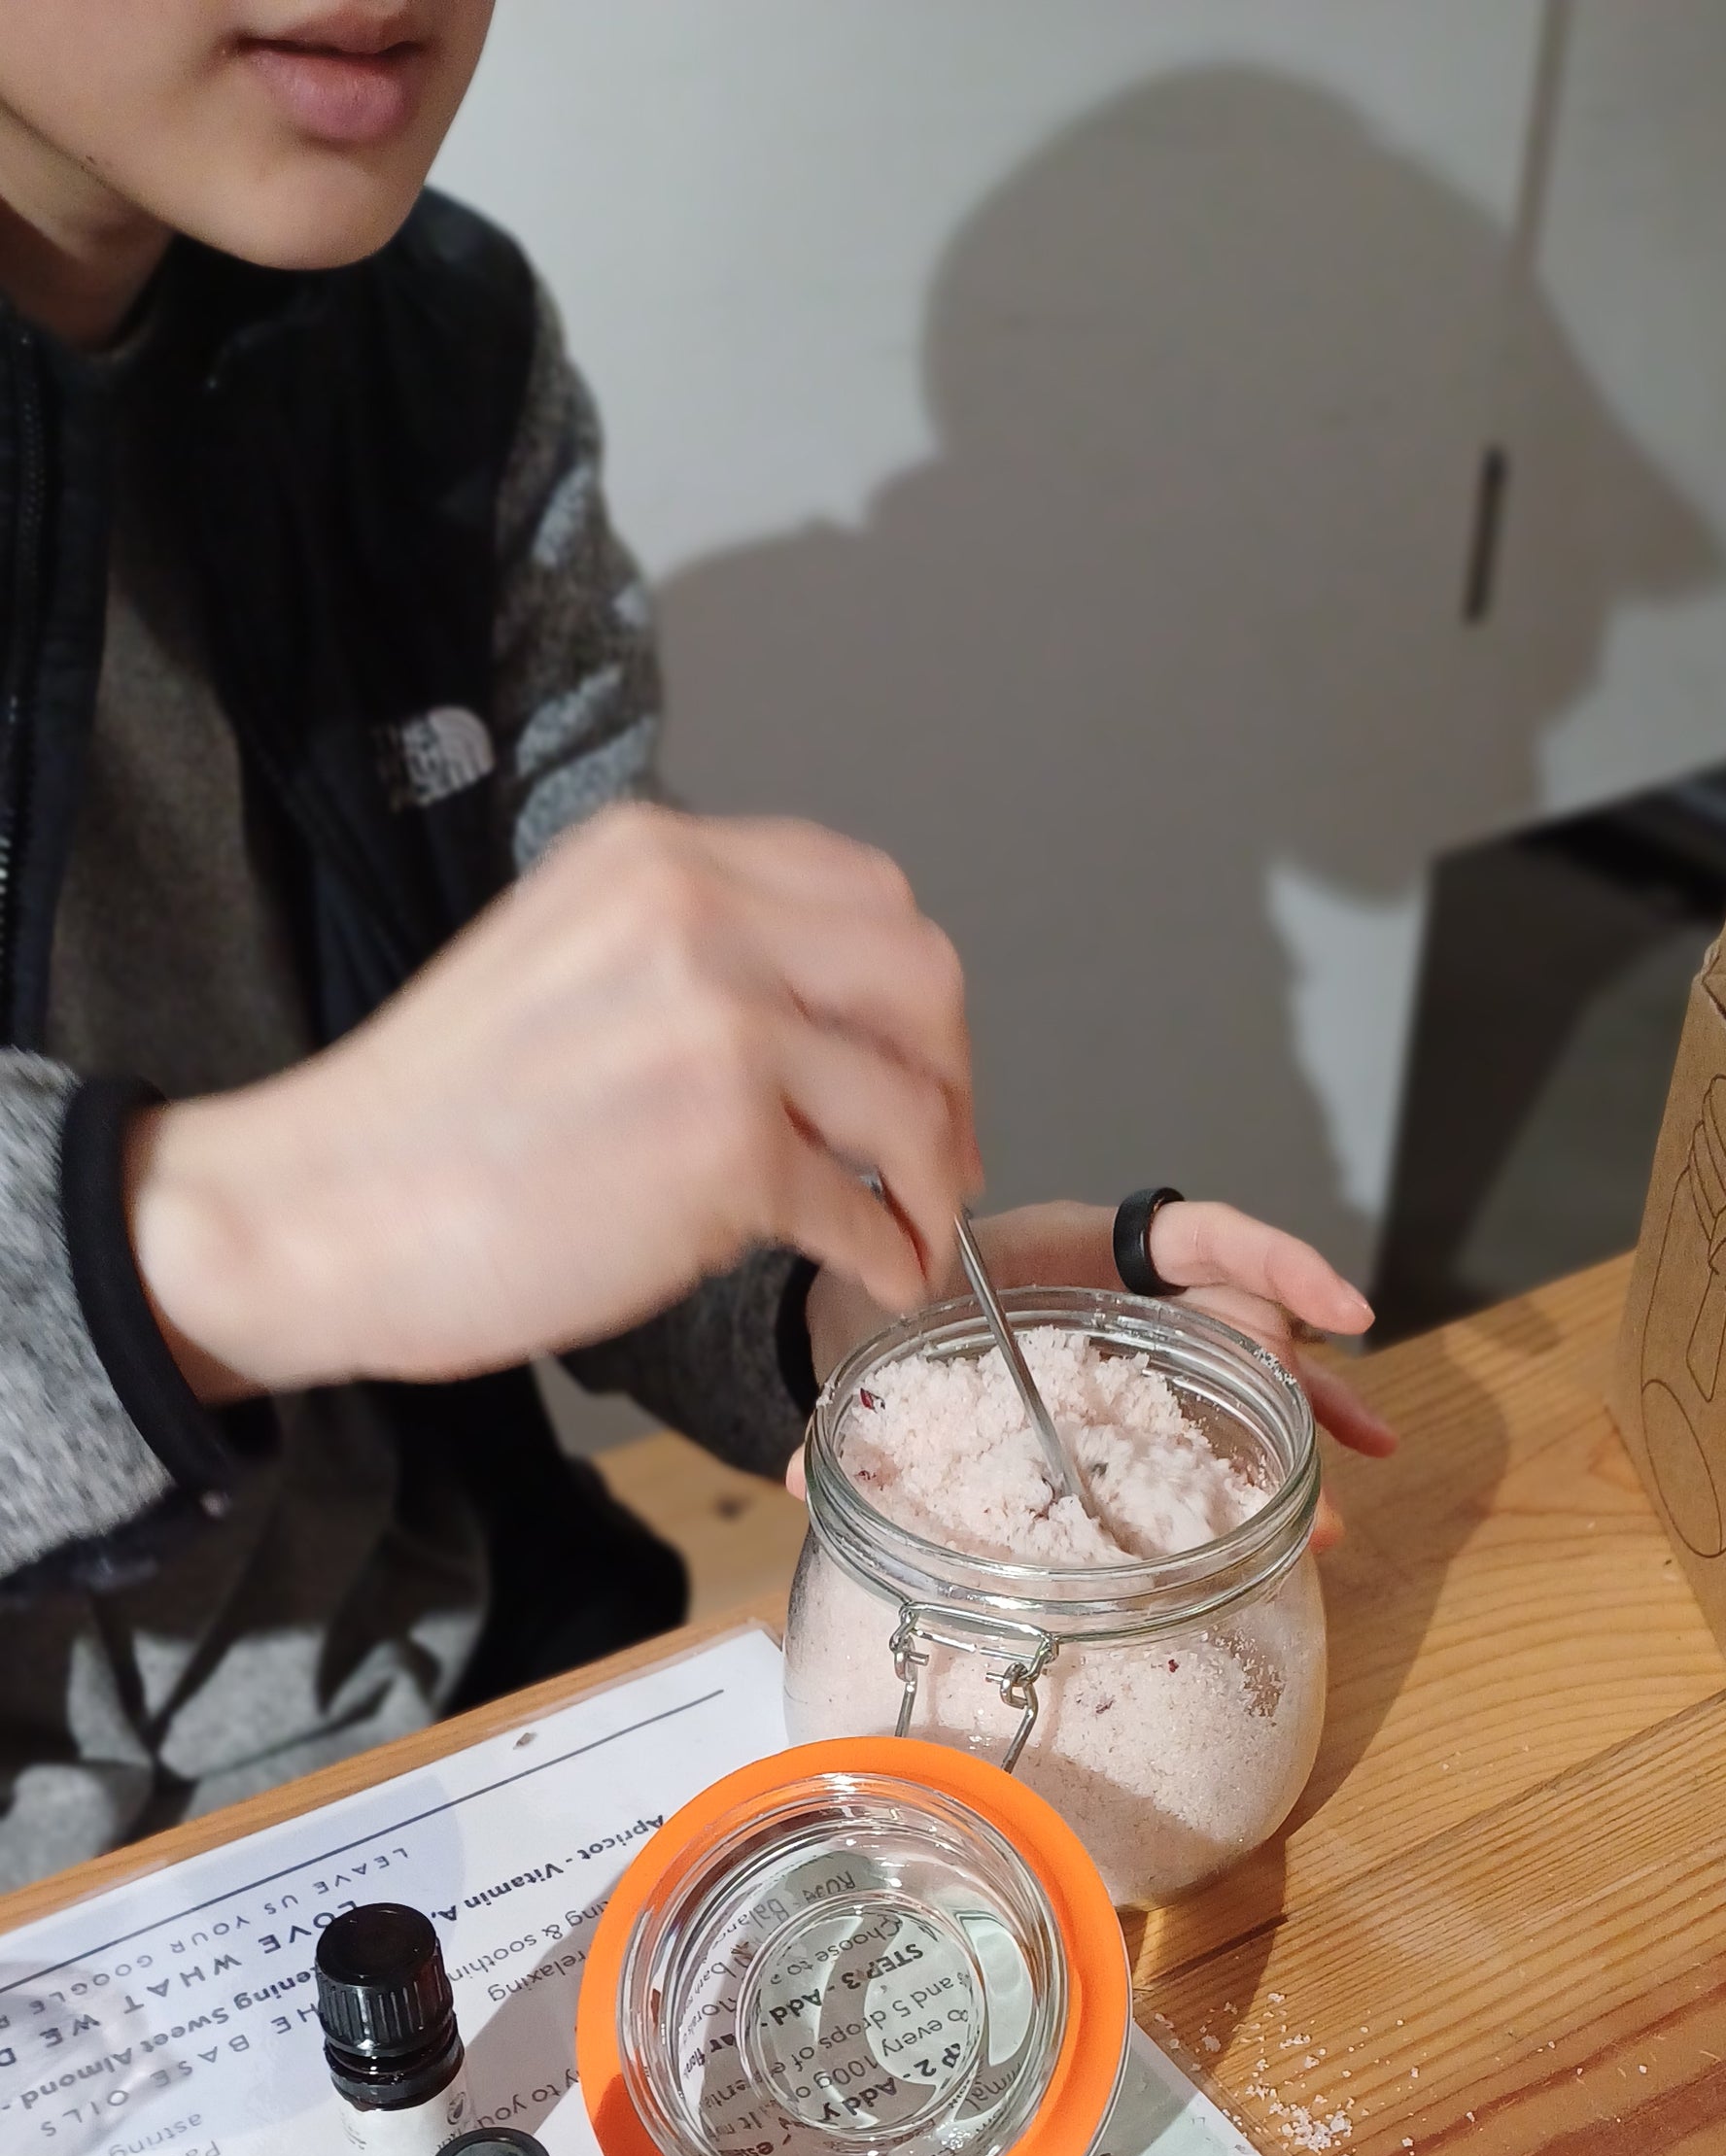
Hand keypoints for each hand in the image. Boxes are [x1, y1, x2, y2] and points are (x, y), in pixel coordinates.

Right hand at [127, 810, 976, 1400]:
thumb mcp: (563, 960)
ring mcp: (719, 1030)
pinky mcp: (725, 1151)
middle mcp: (700, 918)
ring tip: (914, 1231)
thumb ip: (685, 959)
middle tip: (941, 1151)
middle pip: (920, 975)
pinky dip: (889, 1254)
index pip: (865, 890)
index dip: (912, 991)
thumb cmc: (428, 1121)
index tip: (914, 1059)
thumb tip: (817, 1035)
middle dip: (951, 1074)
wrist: (324, 1208)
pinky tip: (874, 1277)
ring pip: (908, 1100)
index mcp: (657, 858)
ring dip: (933, 1181)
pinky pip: (861, 1207)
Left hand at [804, 1196, 1396, 1538]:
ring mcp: (1142, 1348)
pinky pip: (1217, 1423)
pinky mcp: (1137, 1400)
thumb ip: (846, 1401)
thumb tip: (796, 1475)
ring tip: (1328, 1520)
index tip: (1341, 1309)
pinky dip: (1265, 1459)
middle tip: (1307, 1469)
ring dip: (1298, 1440)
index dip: (1277, 1264)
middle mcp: (1128, 1293)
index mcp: (1078, 1251)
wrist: (850, 1321)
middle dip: (1291, 1392)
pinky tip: (1307, 1524)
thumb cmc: (871, 1304)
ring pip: (1246, 1381)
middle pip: (1241, 1325)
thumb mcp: (870, 1338)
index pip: (1204, 1236)